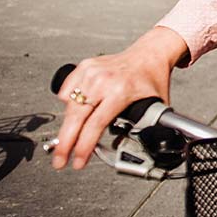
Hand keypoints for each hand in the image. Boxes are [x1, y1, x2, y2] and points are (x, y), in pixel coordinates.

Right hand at [52, 27, 187, 169]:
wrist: (150, 53)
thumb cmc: (153, 77)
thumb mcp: (156, 104)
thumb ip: (148, 126)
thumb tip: (140, 146)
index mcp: (121, 91)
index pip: (95, 125)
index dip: (84, 147)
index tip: (78, 161)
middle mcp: (103, 81)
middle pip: (75, 118)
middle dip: (65, 144)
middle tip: (60, 162)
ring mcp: (91, 72)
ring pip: (68, 106)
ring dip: (66, 128)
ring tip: (67, 142)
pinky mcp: (84, 67)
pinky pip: (67, 91)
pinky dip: (67, 105)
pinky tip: (75, 115)